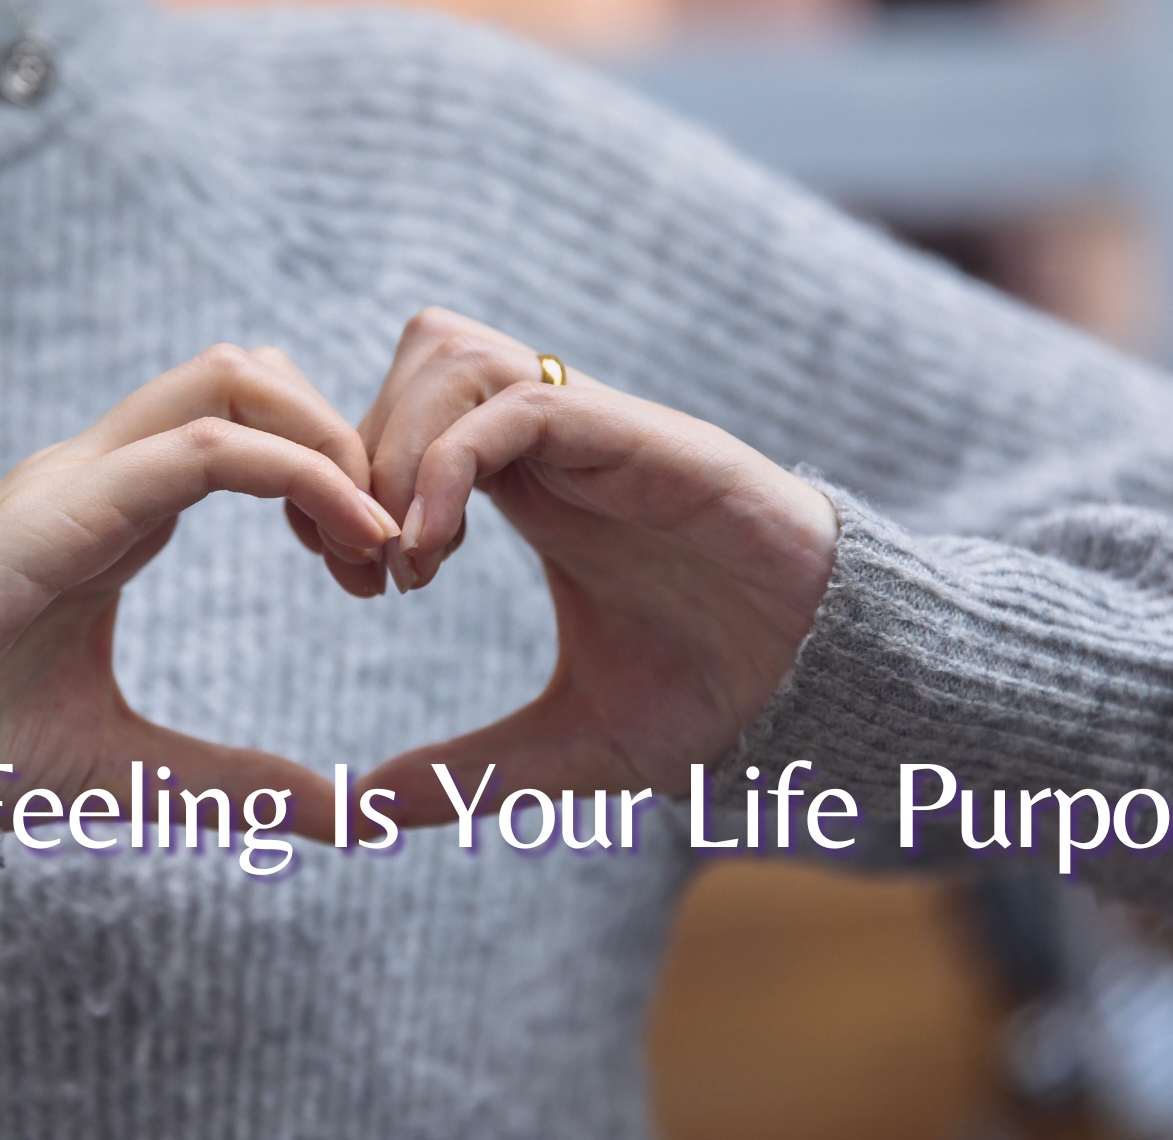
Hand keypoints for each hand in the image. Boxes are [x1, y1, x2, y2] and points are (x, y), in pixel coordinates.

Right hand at [0, 345, 399, 841]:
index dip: (329, 474)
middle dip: (340, 437)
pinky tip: (349, 538)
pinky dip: (296, 470)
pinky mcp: (61, 506)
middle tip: (386, 546)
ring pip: (233, 377)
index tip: (377, 567)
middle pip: (250, 372)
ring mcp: (77, 478)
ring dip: (327, 439)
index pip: (244, 425)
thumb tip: (344, 816)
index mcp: (114, 512)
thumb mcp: (137, 769)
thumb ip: (238, 782)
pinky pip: (203, 447)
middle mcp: (99, 473)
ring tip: (374, 538)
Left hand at [351, 309, 839, 822]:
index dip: (349, 479)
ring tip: (406, 562)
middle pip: (415, 362)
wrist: (825, 684)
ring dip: (399, 451)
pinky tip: (434, 554)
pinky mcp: (637, 439)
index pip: (404, 414)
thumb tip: (349, 816)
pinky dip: (448, 465)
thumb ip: (458, 774)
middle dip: (358, 459)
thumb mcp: (560, 748)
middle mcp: (554, 440)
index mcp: (531, 485)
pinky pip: (514, 404)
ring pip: (451, 356)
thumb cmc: (715, 694)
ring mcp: (594, 431)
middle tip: (361, 571)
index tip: (348, 577)